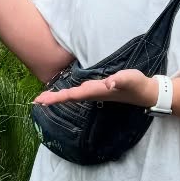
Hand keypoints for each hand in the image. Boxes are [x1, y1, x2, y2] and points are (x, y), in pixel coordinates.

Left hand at [32, 68, 158, 108]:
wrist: (144, 93)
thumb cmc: (136, 84)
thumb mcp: (129, 79)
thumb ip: (120, 80)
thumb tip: (108, 83)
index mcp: (96, 91)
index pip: (73, 94)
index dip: (57, 97)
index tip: (43, 100)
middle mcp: (92, 94)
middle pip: (68, 97)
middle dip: (52, 99)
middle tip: (35, 101)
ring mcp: (94, 93)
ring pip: (71, 96)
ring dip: (57, 97)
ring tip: (43, 99)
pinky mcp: (97, 90)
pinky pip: (77, 94)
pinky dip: (66, 94)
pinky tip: (61, 94)